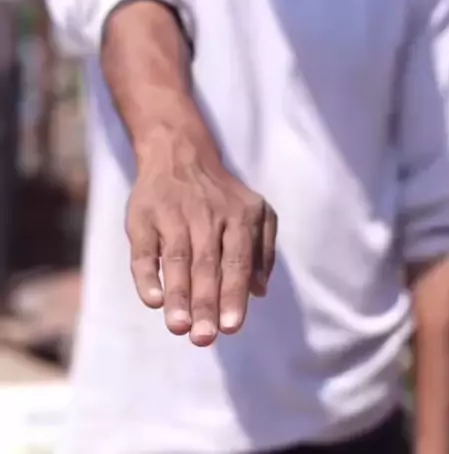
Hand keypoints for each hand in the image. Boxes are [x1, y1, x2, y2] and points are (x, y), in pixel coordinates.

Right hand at [126, 124, 276, 346]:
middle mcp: (206, 215)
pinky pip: (144, 249)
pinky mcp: (143, 218)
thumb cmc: (221, 195)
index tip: (231, 328)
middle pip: (207, 264)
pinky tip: (153, 300)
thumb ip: (262, 249)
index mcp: (238, 216)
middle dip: (205, 303)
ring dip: (178, 295)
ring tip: (179, 327)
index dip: (233, 294)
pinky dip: (148, 275)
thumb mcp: (254, 211)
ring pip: (177, 259)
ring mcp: (173, 215)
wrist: (178, 153)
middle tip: (204, 338)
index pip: (237, 260)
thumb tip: (259, 291)